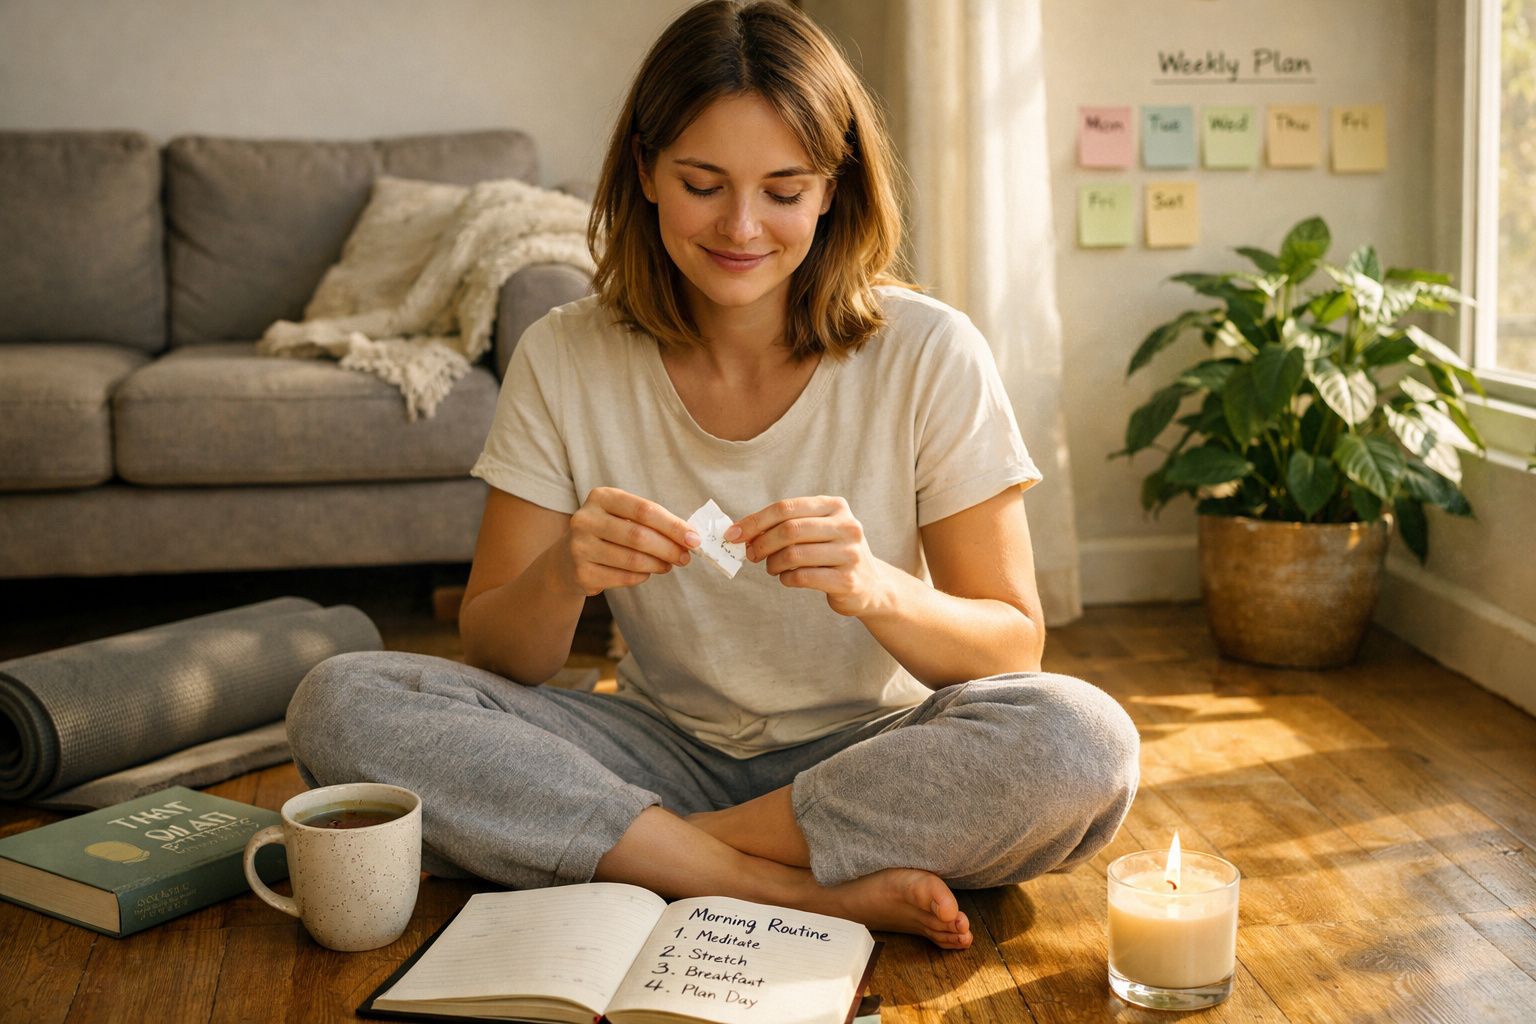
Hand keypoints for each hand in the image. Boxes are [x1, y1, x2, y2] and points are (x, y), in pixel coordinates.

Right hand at [562, 487, 698, 596]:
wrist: (567, 559)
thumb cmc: (608, 533)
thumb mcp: (624, 517)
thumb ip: (653, 522)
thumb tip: (690, 538)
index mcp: (601, 497)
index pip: (644, 510)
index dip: (672, 525)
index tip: (694, 539)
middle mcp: (585, 519)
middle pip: (639, 536)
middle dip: (669, 548)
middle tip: (686, 557)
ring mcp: (580, 547)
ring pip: (632, 559)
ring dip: (658, 564)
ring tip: (669, 565)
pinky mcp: (581, 573)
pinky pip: (623, 577)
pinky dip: (642, 576)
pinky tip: (647, 572)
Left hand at [728, 495, 889, 616]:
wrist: (871, 585)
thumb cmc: (832, 554)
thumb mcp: (817, 530)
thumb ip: (785, 526)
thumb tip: (740, 531)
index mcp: (836, 506)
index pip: (786, 508)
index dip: (755, 521)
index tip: (733, 534)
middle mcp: (847, 526)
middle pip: (789, 530)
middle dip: (761, 543)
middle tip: (750, 554)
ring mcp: (850, 553)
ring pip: (794, 554)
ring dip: (773, 563)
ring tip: (772, 568)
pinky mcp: (848, 580)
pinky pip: (802, 577)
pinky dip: (786, 579)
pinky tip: (787, 578)